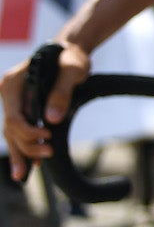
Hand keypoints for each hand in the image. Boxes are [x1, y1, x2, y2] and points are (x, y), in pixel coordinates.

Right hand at [3, 40, 89, 179]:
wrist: (70, 51)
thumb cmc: (70, 57)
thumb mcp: (72, 70)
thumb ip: (62, 92)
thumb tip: (52, 119)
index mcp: (13, 83)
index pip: (13, 116)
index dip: (28, 132)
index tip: (47, 137)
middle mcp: (8, 93)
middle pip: (10, 128)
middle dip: (26, 146)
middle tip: (47, 156)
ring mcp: (13, 102)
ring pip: (11, 133)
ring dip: (20, 153)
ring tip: (24, 174)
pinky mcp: (21, 108)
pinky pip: (19, 131)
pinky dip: (24, 147)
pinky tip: (29, 164)